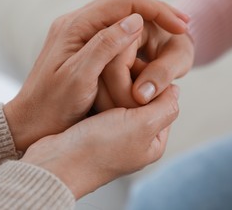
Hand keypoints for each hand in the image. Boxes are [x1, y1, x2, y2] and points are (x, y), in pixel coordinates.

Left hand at [3, 0, 187, 150]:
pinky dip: (137, 37)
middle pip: (124, 5)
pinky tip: (151, 47)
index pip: (124, 3)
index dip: (157, 10)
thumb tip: (136, 20)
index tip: (181, 25)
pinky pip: (115, 33)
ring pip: (121, 17)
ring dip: (150, 22)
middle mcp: (77, 24)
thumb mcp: (79, 77)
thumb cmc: (52, 106)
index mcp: (76, 26)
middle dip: (157, 12)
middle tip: (184, 25)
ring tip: (175, 32)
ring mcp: (80, 35)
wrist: (31, 123)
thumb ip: (105, 46)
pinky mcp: (84, 48)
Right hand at [20, 85, 179, 198]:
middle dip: (134, 85)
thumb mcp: (142, 126)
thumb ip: (164, 107)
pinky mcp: (95, 127)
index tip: (139, 70)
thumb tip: (175, 90)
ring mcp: (114, 134)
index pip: (164, 103)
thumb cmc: (99, 148)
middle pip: (144, 101)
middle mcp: (136, 138)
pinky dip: (102, 92)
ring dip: (117, 87)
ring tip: (106, 78)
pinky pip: (105, 103)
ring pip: (123, 99)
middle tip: (120, 73)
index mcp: (152, 141)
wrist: (55, 162)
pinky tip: (95, 85)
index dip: (154, 84)